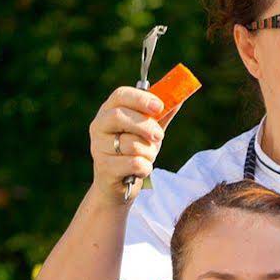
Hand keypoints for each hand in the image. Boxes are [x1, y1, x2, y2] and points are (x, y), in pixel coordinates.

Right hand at [89, 85, 166, 200]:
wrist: (120, 184)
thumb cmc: (134, 151)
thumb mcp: (148, 131)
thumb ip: (161, 115)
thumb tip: (181, 97)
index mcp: (109, 111)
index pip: (120, 95)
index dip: (141, 98)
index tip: (159, 106)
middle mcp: (99, 126)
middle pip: (119, 116)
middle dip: (145, 125)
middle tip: (159, 135)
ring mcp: (98, 147)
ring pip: (131, 144)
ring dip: (148, 152)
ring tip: (147, 157)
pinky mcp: (104, 168)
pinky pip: (134, 163)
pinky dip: (145, 167)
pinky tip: (140, 170)